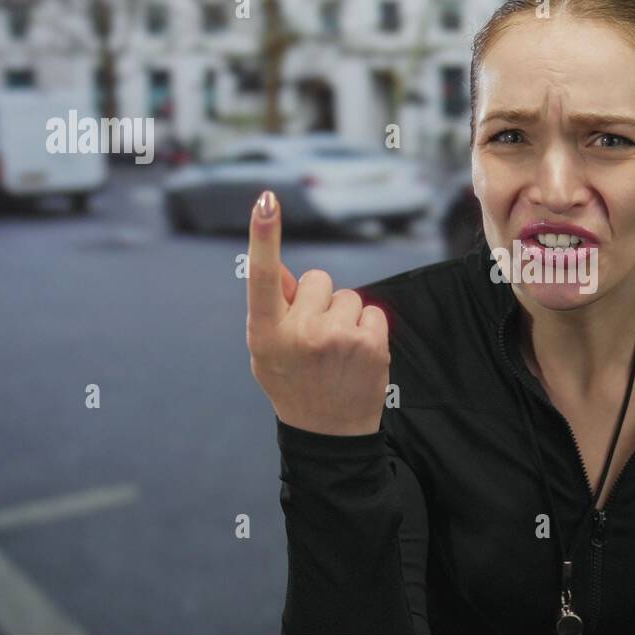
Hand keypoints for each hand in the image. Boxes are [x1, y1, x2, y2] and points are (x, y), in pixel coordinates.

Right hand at [245, 190, 390, 435]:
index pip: (262, 275)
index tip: (267, 200)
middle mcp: (299, 332)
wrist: (328, 434)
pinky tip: (357, 355)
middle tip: (316, 338)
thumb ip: (272, 307)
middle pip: (318, 279)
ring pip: (348, 295)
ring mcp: (336, 338)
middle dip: (319, 300)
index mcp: (265, 332)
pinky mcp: (370, 345)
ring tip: (337, 351)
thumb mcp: (267, 350)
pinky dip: (368, 329)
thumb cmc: (293, 383)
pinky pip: (372, 311)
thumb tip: (278, 263)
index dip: (264, 235)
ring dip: (345, 316)